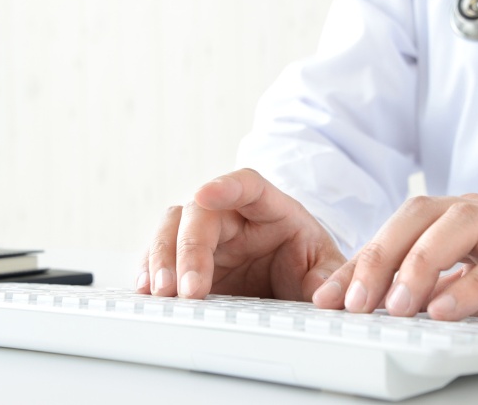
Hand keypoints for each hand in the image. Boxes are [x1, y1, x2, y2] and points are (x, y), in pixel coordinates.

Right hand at [136, 168, 345, 300]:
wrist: (292, 279)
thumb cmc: (307, 262)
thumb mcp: (325, 268)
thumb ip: (329, 276)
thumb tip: (324, 294)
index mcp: (270, 206)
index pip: (247, 184)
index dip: (225, 186)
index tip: (205, 194)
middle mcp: (231, 215)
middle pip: (200, 213)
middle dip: (188, 249)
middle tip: (189, 289)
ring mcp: (206, 236)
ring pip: (171, 230)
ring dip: (162, 260)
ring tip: (162, 293)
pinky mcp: (186, 261)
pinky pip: (159, 256)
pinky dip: (149, 272)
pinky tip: (147, 293)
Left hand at [312, 194, 477, 340]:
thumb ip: (443, 286)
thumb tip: (385, 306)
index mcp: (466, 219)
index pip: (401, 227)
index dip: (361, 260)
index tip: (328, 297)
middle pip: (421, 216)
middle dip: (378, 257)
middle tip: (349, 302)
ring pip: (461, 227)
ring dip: (420, 263)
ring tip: (394, 305)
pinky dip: (473, 285)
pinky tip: (446, 310)